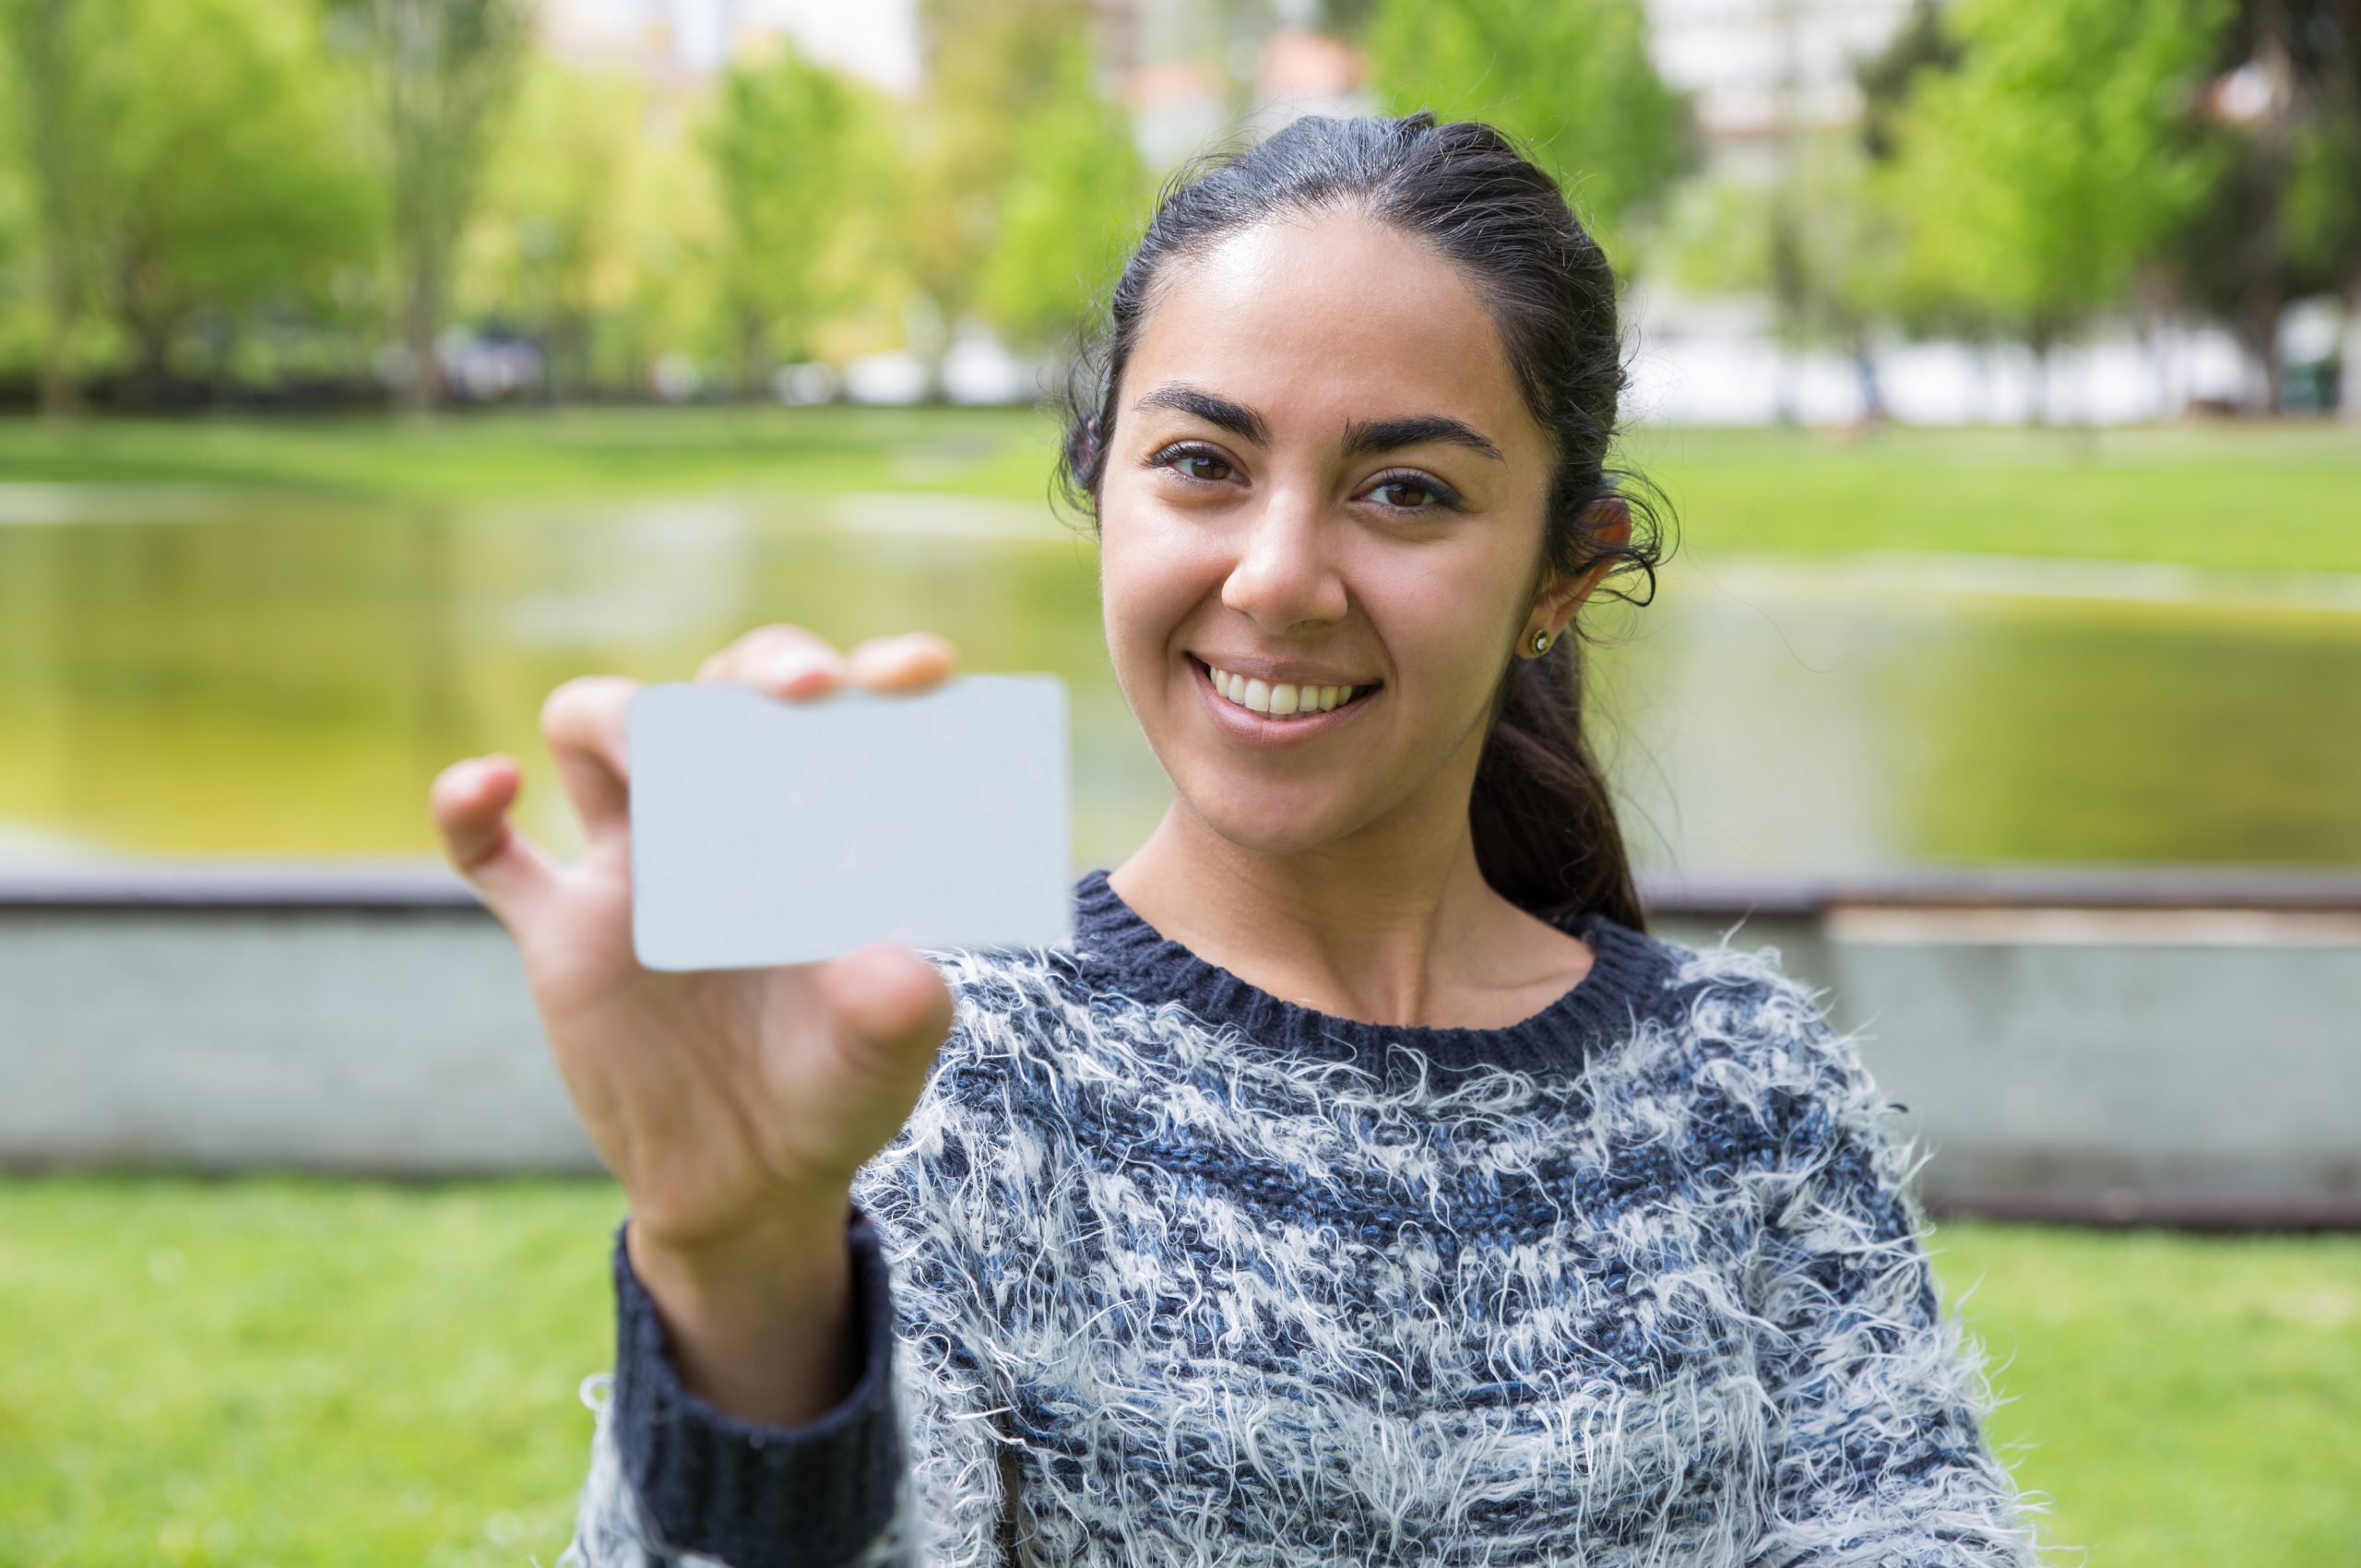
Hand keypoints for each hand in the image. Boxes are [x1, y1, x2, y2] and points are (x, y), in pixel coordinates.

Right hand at [428, 626, 962, 1279]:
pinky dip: (467, 809)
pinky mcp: (559, 929)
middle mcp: (728, 817)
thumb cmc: (834, 1089)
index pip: (847, 715)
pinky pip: (485, 850)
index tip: (921, 672)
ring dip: (624, 715)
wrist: (746, 1184)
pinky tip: (489, 786)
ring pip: (597, 729)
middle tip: (808, 693)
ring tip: (660, 747)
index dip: (877, 673)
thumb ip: (898, 1012)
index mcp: (820, 825)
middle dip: (761, 668)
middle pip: (723, 688)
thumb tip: (894, 971)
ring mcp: (636, 865)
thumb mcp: (884, 1059)